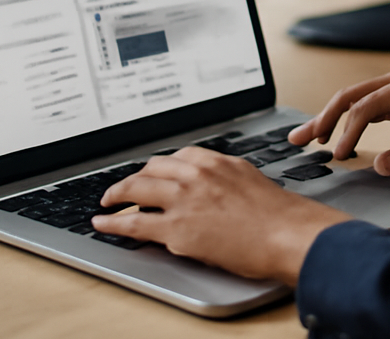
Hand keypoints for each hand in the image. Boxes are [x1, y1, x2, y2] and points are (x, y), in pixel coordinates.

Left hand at [92, 148, 349, 284]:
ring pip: (136, 189)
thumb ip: (225, 179)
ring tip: (108, 202)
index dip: (159, 168)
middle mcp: (196, 174)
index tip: (153, 173)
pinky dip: (113, 223)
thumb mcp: (249, 181)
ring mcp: (183, 199)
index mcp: (216, 161)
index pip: (176, 157)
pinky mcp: (176, 228)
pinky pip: (134, 223)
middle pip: (151, 168)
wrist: (285, 233)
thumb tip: (212, 191)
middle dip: (135, 178)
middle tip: (125, 188)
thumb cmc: (277, 215)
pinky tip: (104, 223)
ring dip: (117, 195)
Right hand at [287, 58, 389, 195]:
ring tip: (308, 137)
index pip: (371, 104)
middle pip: (360, 93)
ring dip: (337, 117)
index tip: (333, 157)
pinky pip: (381, 105)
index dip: (347, 131)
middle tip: (298, 139)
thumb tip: (378, 165)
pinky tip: (340, 135)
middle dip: (327, 116)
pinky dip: (359, 120)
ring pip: (366, 97)